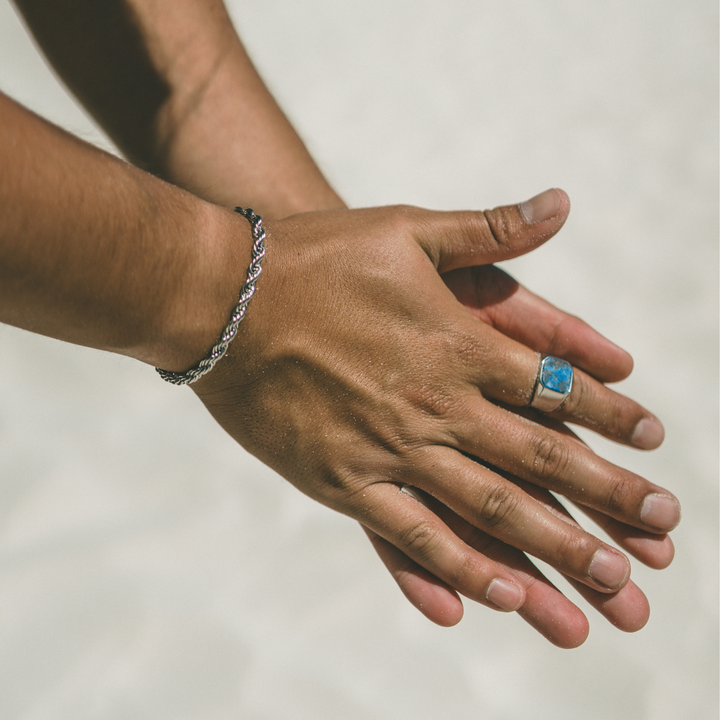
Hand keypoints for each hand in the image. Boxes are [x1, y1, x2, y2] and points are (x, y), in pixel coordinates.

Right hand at [190, 190, 678, 641]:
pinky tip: (500, 593)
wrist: (224, 297)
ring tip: (609, 581)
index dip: (609, 413)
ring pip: (488, 509)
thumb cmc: (317, 257)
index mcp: (455, 343)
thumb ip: (491, 229)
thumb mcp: (409, 229)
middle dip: (609, 494)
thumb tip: (562, 201)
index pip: (553, 388)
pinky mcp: (341, 480)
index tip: (652, 440)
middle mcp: (434, 404)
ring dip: (555, 546)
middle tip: (665, 528)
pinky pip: (411, 536)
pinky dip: (461, 567)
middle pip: (538, 459)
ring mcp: (388, 448)